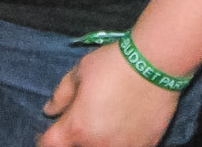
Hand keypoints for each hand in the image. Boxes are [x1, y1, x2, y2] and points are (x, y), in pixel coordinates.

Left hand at [39, 44, 180, 146]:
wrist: (156, 63)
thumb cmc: (114, 63)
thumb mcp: (80, 71)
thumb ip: (61, 94)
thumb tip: (50, 111)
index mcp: (76, 127)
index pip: (49, 144)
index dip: (45, 138)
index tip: (52, 131)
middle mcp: (96, 145)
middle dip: (74, 139)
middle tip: (83, 122)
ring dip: (97, 141)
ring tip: (105, 125)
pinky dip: (121, 141)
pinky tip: (125, 128)